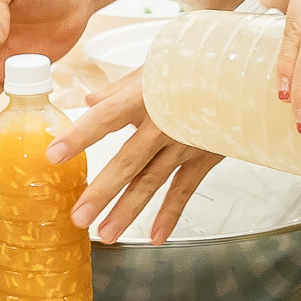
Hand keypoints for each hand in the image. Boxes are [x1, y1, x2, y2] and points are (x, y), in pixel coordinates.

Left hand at [48, 72, 224, 243]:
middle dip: (102, 191)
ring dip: (128, 210)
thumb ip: (120, 88)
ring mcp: (185, 143)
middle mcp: (164, 123)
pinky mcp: (204, 156)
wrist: (246, 71)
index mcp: (147, 96)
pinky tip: (155, 237)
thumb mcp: (155, 66)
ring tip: (105, 234)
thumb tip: (89, 100)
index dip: (80, 135)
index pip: (106, 117)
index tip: (53, 154)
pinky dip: (171, 214)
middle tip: (78, 217)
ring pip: (152, 181)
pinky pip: (185, 189)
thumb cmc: (196, 63)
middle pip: (128, 161)